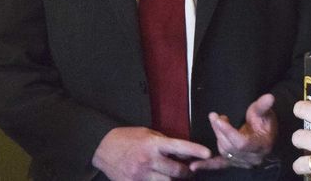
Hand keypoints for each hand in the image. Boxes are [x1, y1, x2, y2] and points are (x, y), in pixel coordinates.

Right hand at [92, 126, 211, 179]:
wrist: (102, 148)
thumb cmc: (127, 138)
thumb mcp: (146, 134)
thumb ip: (164, 144)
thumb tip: (182, 154)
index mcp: (152, 144)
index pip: (178, 146)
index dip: (194, 150)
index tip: (208, 153)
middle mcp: (148, 160)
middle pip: (176, 171)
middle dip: (186, 173)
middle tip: (190, 172)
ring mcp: (140, 175)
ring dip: (173, 180)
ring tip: (175, 176)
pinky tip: (160, 180)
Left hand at [190, 93, 277, 170]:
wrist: (266, 134)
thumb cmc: (265, 122)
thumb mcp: (265, 112)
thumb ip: (263, 106)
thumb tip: (269, 97)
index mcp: (261, 145)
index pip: (242, 143)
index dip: (229, 132)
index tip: (219, 119)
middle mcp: (252, 157)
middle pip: (230, 147)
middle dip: (219, 130)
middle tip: (213, 115)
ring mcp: (242, 162)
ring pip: (224, 151)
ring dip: (216, 136)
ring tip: (216, 120)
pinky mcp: (233, 162)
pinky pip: (219, 165)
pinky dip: (206, 165)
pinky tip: (194, 166)